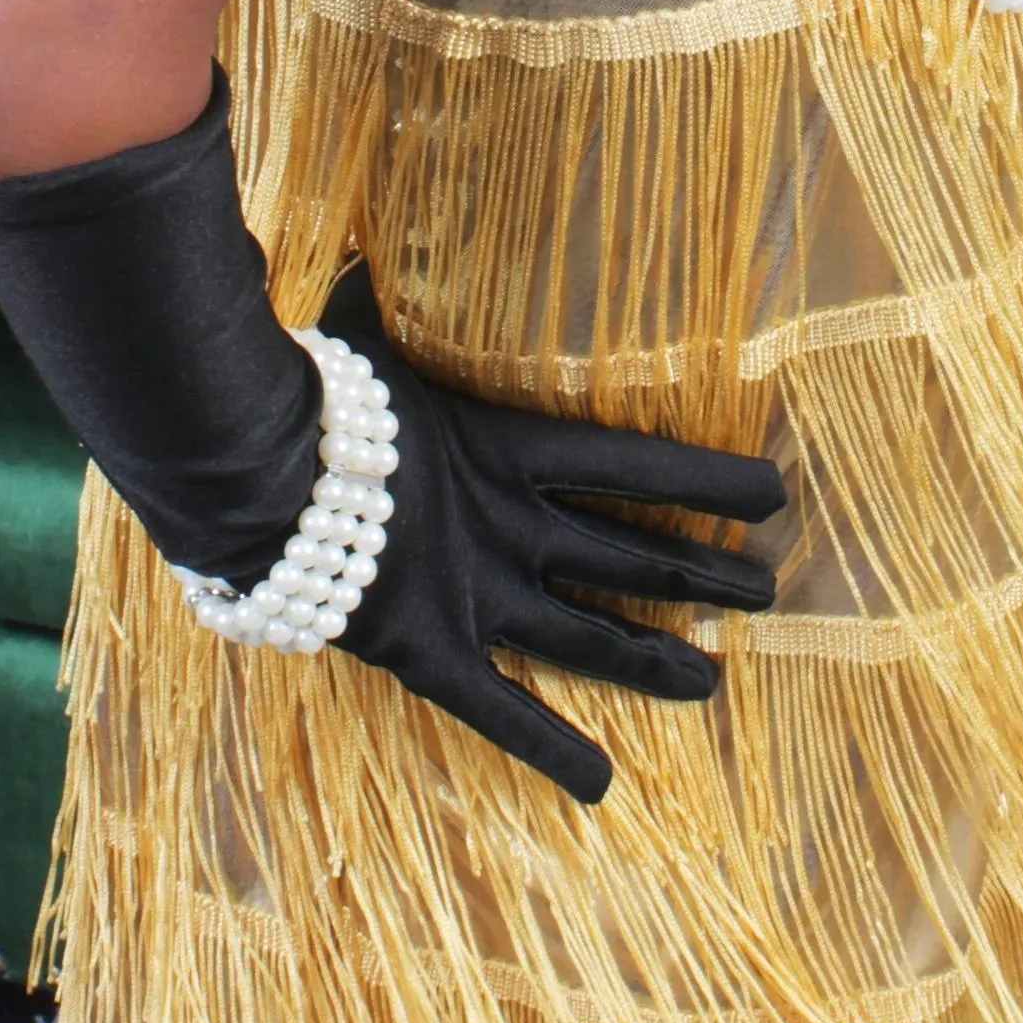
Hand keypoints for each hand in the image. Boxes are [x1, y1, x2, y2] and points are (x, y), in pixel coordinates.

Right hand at [320, 263, 785, 803]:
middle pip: (630, 557)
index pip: (634, 462)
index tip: (775, 491)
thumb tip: (372, 235)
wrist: (248, 468)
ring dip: (654, 659)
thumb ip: (388, 289)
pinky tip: (603, 788)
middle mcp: (507, 526)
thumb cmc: (307, 390)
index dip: (707, 478)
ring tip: (716, 681)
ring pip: (588, 637)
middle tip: (766, 592)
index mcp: (503, 446)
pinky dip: (549, 751)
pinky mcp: (430, 651)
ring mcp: (474, 593)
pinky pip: (500, 714)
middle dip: (702, 574)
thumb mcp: (366, 326)